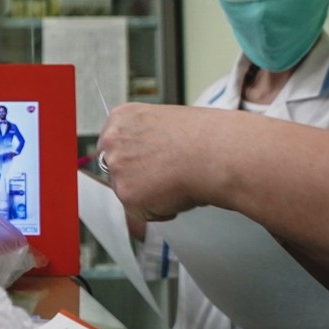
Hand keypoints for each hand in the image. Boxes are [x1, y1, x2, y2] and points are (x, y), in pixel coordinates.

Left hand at [97, 102, 234, 222]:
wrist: (217, 152)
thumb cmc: (205, 136)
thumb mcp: (167, 123)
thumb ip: (146, 138)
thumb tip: (146, 157)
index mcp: (121, 117)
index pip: (112, 144)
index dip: (132, 158)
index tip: (147, 164)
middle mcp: (112, 139)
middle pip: (115, 169)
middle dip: (136, 177)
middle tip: (165, 176)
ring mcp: (117, 167)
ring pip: (128, 192)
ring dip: (151, 194)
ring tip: (177, 181)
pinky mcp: (127, 195)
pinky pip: (142, 212)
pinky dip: (161, 210)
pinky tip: (178, 193)